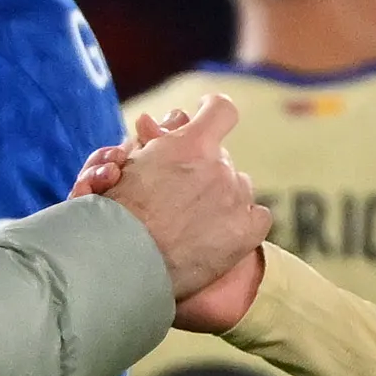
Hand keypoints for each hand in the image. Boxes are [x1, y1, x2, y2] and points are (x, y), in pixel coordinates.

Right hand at [101, 94, 267, 331]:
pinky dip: (243, 221)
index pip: (220, 110)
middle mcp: (220, 167)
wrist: (127, 266)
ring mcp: (236, 200)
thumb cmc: (116, 218)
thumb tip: (156, 124)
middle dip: (201, 168)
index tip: (205, 111)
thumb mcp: (126, 167)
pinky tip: (218, 232)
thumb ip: (148, 142)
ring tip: (190, 219)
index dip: (212, 109)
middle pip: (222, 158)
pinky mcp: (247, 232)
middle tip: (177, 188)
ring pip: (239, 185)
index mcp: (192, 145)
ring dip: (219, 195)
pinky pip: (259, 216)